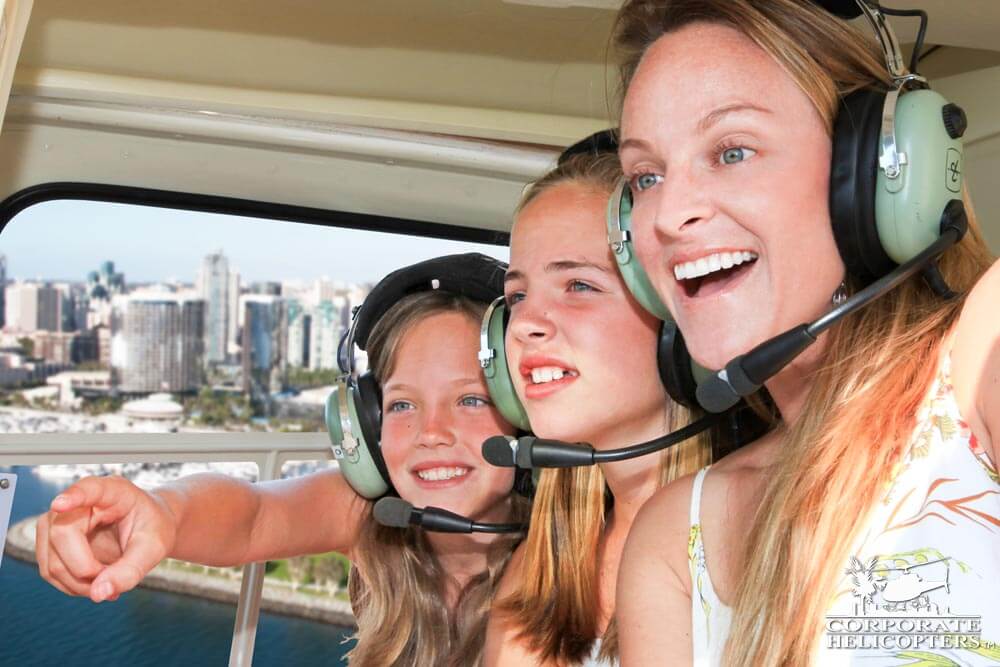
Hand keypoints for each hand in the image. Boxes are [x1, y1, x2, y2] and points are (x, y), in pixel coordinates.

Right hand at [35, 475, 178, 602]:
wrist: (147, 527)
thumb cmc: (153, 529)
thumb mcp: (153, 549)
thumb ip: (130, 570)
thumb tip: (99, 594)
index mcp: (113, 491)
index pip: (89, 488)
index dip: (73, 496)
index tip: (60, 504)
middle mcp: (79, 501)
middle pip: (62, 537)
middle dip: (86, 570)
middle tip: (116, 580)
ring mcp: (58, 520)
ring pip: (52, 562)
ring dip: (79, 584)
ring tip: (111, 582)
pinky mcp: (50, 539)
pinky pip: (50, 571)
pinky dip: (73, 585)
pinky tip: (97, 582)